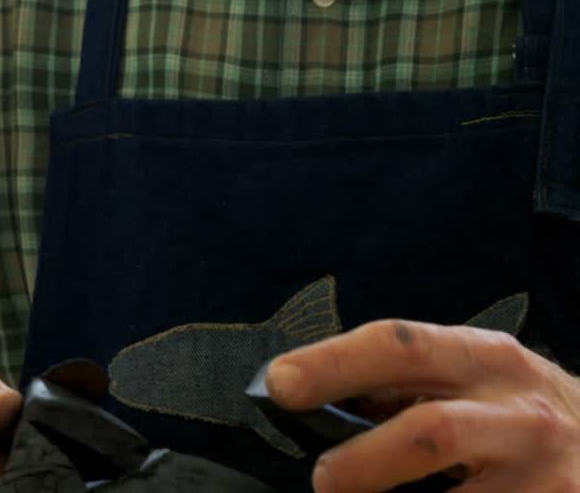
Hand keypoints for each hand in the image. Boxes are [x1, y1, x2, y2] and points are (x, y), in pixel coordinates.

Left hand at [266, 320, 579, 491]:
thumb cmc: (515, 413)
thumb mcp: (471, 380)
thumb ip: (403, 385)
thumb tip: (307, 398)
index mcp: (482, 357)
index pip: (398, 346)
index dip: (332, 363)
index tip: (278, 385)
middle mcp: (518, 409)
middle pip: (431, 431)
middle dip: (364, 462)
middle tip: (323, 481)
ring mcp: (546, 472)